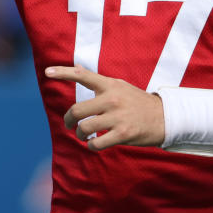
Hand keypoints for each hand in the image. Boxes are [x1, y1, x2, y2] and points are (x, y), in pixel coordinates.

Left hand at [45, 65, 164, 150]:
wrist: (165, 117)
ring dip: (79, 134)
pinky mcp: (123, 134)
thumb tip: (77, 67)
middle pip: (77, 110)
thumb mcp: (119, 86)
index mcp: (110, 84)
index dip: (63, 72)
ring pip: (84, 128)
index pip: (82, 75)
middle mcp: (112, 98)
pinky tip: (93, 143)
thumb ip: (98, 81)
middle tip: (69, 124)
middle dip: (68, 120)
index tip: (47, 72)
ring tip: (83, 135)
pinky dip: (90, 145)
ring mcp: (117, 117)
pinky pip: (96, 143)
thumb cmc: (137, 101)